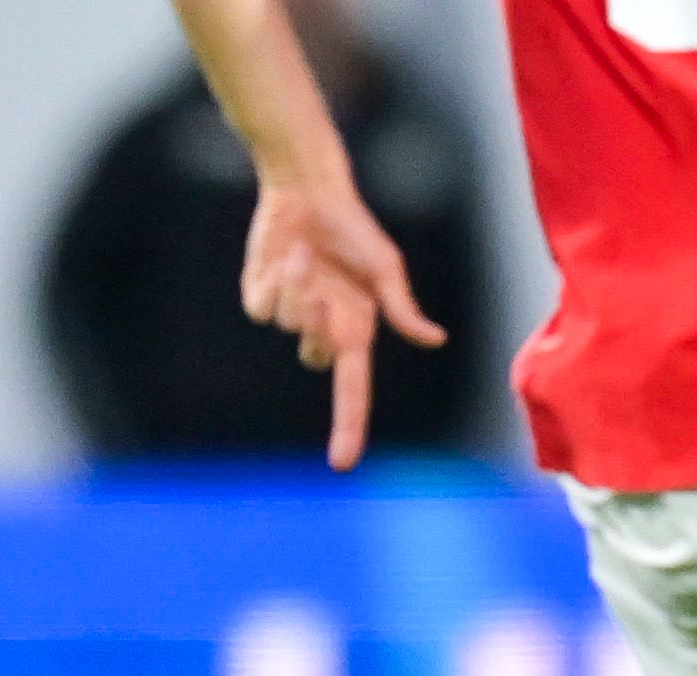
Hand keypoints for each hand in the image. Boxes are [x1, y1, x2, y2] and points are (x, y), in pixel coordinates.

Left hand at [241, 175, 445, 470]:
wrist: (309, 191)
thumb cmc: (354, 228)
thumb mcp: (386, 268)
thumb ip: (402, 309)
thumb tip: (436, 340)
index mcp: (356, 330)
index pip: (352, 390)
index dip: (348, 427)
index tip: (343, 463)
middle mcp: (323, 328)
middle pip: (314, 354)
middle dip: (320, 319)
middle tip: (328, 284)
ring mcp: (290, 313)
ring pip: (288, 324)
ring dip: (299, 287)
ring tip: (305, 253)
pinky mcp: (261, 296)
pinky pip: (263, 310)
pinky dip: (275, 283)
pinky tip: (284, 256)